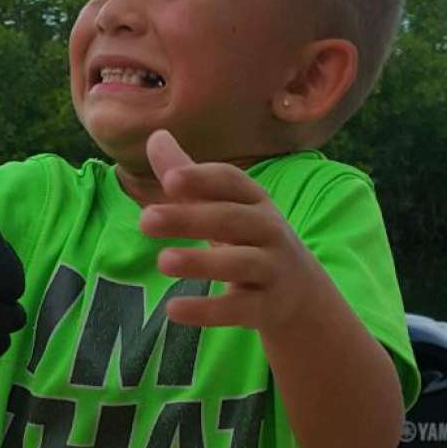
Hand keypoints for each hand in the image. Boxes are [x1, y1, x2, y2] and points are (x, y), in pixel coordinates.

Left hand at [139, 130, 321, 335]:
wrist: (300, 293)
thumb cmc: (250, 240)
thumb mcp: (224, 208)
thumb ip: (189, 180)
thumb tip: (154, 136)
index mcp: (254, 202)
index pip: (232, 183)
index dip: (204, 179)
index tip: (171, 179)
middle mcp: (268, 231)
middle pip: (231, 220)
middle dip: (190, 218)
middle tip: (146, 220)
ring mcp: (271, 269)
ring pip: (238, 263)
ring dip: (201, 263)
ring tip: (162, 262)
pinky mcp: (266, 307)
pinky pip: (237, 308)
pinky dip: (207, 310)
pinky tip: (173, 310)